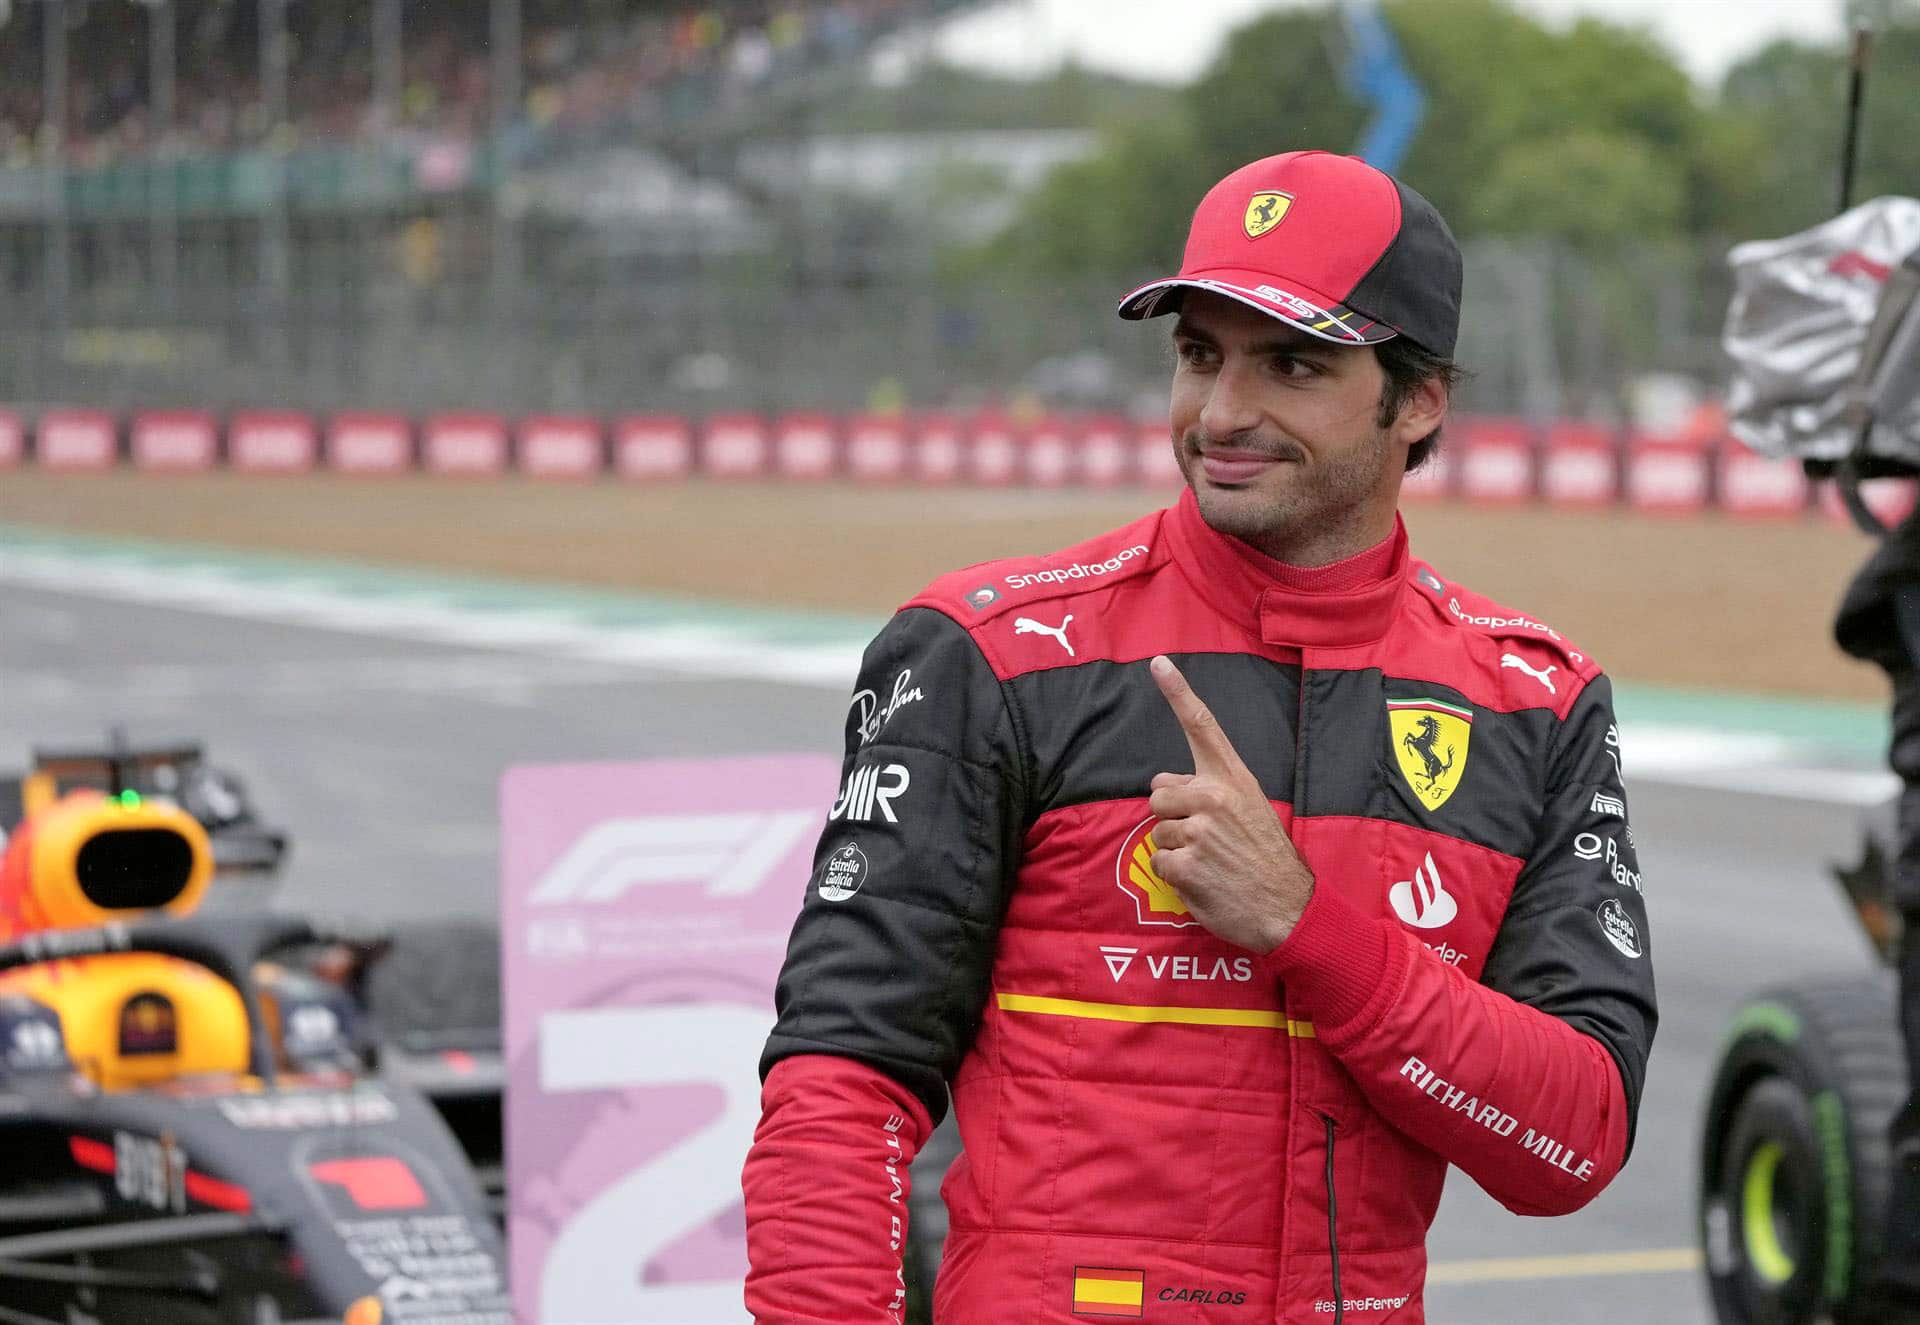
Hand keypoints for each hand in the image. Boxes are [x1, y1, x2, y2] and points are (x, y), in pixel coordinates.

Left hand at [1146, 655, 1313, 952]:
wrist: (1289, 910)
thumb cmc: (1267, 861)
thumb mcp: (1252, 812)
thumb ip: (1212, 790)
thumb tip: (1166, 781)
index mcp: (1234, 781)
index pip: (1203, 727)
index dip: (1178, 693)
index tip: (1159, 663)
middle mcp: (1215, 798)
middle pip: (1159, 792)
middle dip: (1171, 814)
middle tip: (1204, 838)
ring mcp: (1198, 832)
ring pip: (1156, 830)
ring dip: (1174, 847)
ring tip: (1209, 861)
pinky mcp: (1185, 865)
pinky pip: (1158, 861)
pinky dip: (1174, 875)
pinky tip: (1203, 881)